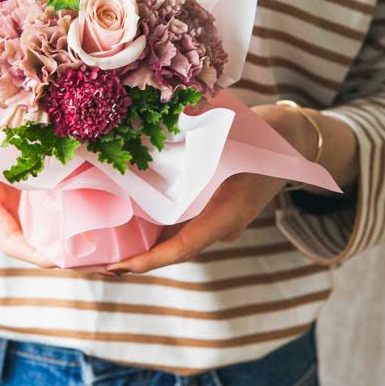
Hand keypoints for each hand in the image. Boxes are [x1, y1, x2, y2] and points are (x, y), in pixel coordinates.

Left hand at [104, 102, 317, 275]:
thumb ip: (204, 134)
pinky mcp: (208, 210)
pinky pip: (175, 224)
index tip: (120, 267)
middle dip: (132, 260)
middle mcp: (219, 225)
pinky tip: (120, 223)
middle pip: (170, 250)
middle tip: (93, 265)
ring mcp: (214, 220)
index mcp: (228, 215)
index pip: (184, 246)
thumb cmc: (265, 138)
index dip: (150, 259)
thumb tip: (162, 118)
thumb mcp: (237, 138)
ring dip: (136, 246)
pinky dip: (149, 228)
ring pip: (170, 240)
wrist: (292, 142)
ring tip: (97, 252)